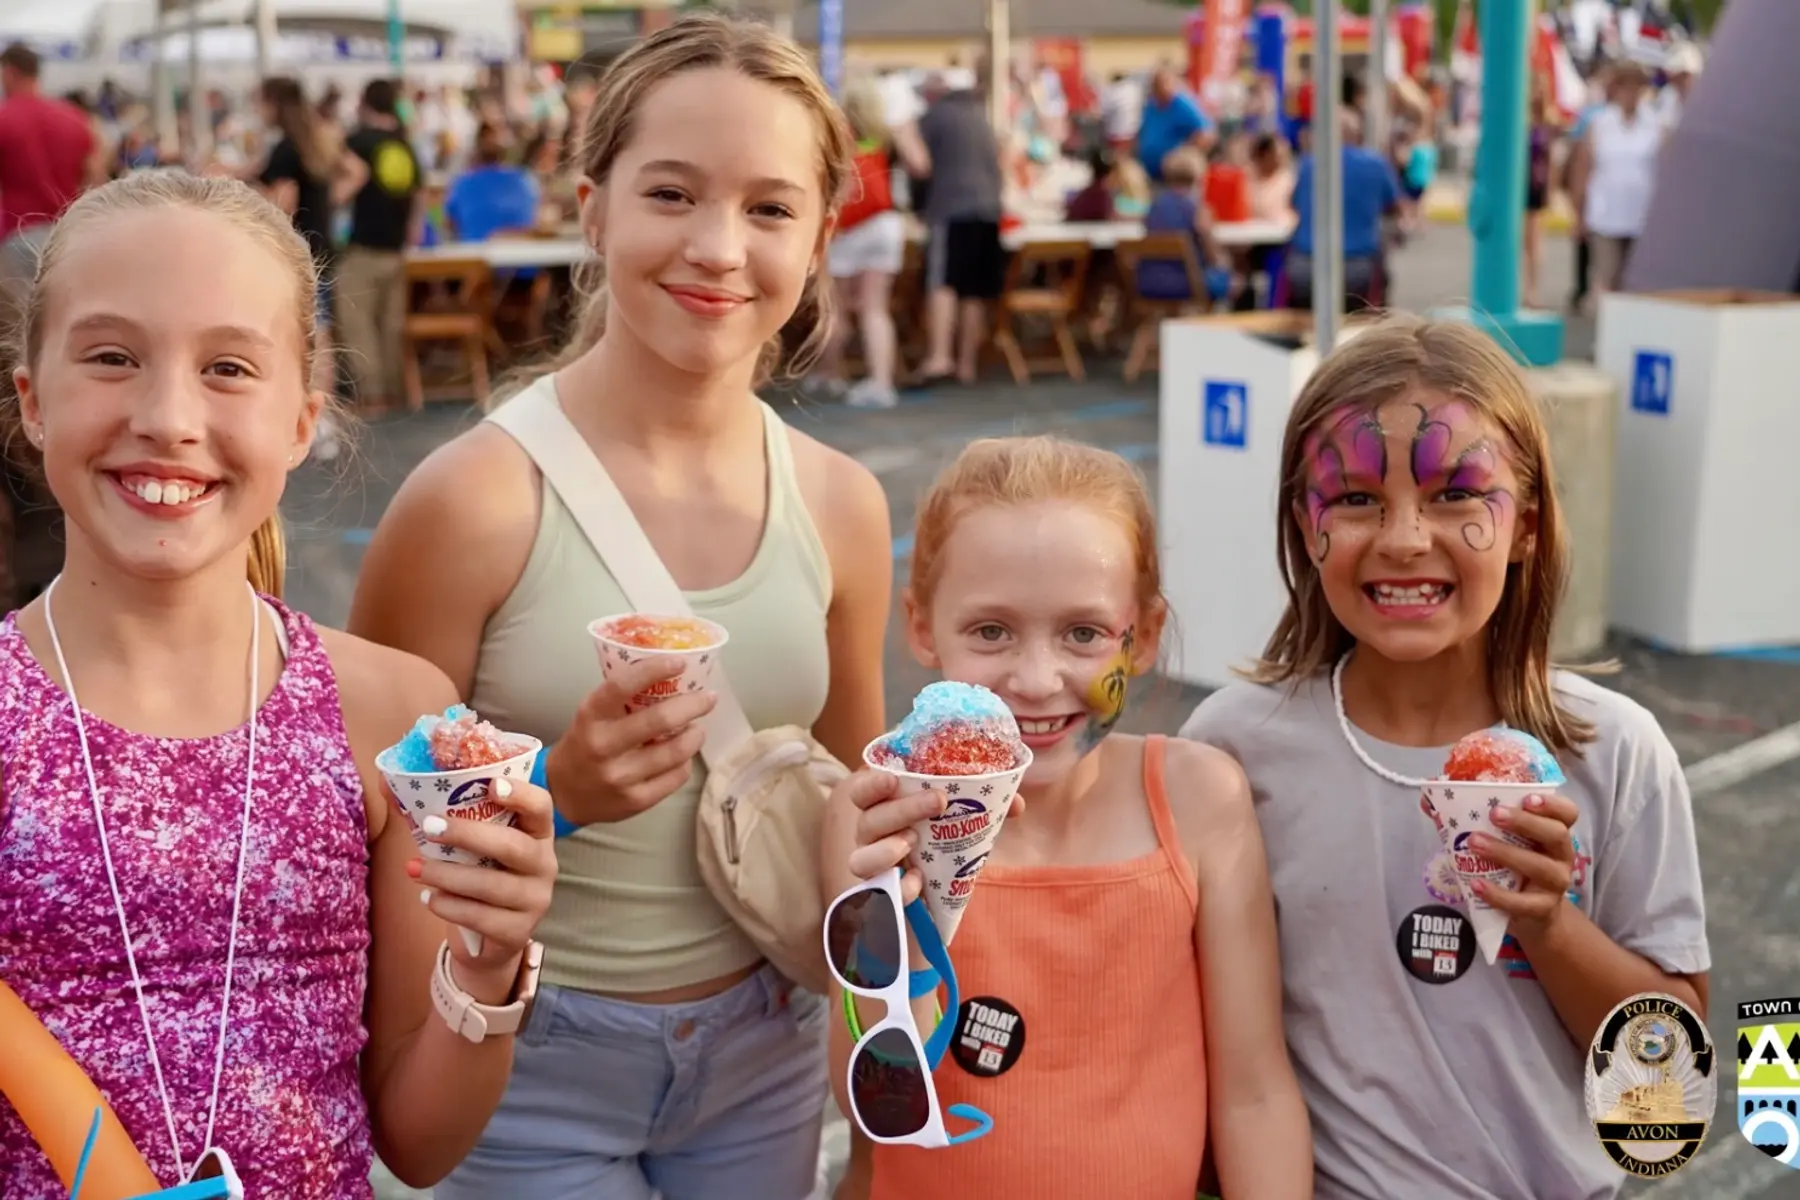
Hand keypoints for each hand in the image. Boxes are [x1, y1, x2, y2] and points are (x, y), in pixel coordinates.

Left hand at [408, 774, 558, 1000]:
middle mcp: (544, 864)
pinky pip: (482, 918)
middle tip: (430, 827)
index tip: (490, 786)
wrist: (488, 934)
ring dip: (448, 875)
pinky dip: (451, 907)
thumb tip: (386, 782)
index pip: (541, 806)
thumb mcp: (465, 842)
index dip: (521, 794)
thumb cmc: (477, 873)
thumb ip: (433, 812)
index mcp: (536, 832)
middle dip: (469, 835)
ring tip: (414, 868)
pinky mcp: (518, 931)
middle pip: (514, 846)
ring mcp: (535, 900)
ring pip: (493, 886)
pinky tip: (429, 898)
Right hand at [546, 656, 717, 825]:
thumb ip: (623, 698)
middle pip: (659, 720)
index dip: (654, 671)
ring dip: (695, 736)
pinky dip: (685, 762)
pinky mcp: (636, 801)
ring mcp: (620, 776)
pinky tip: (682, 757)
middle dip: (693, 705)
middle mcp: (603, 746)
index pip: (621, 687)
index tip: (679, 662)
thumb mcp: (592, 715)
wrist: (562, 794)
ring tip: (697, 729)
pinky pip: (676, 776)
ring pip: (675, 752)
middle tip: (708, 697)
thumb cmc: (585, 744)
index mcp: (590, 716)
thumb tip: (672, 674)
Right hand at [826, 769, 1027, 904]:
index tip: (895, 778)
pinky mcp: (878, 899)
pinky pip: (876, 894)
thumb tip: (1016, 804)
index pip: (862, 790)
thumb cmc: (942, 855)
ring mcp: (871, 870)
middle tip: (939, 801)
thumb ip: (985, 811)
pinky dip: (899, 887)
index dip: (872, 782)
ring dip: (887, 848)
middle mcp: (871, 838)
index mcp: (885, 811)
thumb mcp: (964, 830)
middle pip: (868, 818)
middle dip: (903, 808)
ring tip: (914, 842)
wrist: (934, 909)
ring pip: (860, 858)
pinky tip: (919, 883)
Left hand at [1470, 792, 1578, 937]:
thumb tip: (1429, 800)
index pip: (1567, 813)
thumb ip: (1469, 819)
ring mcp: (1555, 884)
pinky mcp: (1542, 910)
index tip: (1527, 798)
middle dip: (1525, 822)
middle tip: (1493, 814)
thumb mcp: (1499, 841)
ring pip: (1540, 866)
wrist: (1530, 915)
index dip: (1552, 804)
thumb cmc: (1512, 867)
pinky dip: (1498, 894)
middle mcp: (1561, 856)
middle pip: (1556, 834)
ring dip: (1506, 853)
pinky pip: (1522, 903)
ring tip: (1475, 843)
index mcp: (1553, 832)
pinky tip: (1475, 884)